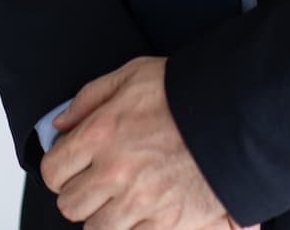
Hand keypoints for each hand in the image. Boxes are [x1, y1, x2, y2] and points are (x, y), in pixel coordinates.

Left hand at [40, 56, 259, 228]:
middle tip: (99, 178)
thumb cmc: (186, 93)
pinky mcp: (165, 223)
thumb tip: (61, 123)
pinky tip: (146, 206)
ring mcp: (139, 202)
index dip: (60, 168)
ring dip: (105, 214)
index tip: (72, 164)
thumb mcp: (133, 75)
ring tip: (124, 194)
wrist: (236, 115)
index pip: (53, 171)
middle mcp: (115, 172)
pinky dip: (135, 225)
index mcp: (101, 133)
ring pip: (96, 228)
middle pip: (70, 205)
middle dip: (81, 193)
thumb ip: (90, 97)